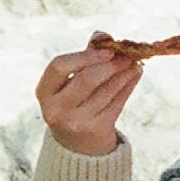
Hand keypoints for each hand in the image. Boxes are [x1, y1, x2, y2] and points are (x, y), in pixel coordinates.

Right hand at [35, 43, 143, 157]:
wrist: (78, 145)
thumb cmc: (74, 102)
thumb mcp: (71, 81)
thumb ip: (85, 56)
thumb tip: (103, 34)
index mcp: (44, 92)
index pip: (59, 66)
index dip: (84, 55)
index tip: (107, 49)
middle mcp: (56, 109)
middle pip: (86, 79)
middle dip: (110, 64)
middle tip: (126, 55)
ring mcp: (76, 122)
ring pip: (106, 91)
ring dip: (124, 73)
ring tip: (134, 62)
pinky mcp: (96, 130)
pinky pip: (118, 102)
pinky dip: (129, 85)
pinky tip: (135, 74)